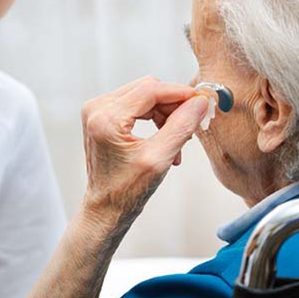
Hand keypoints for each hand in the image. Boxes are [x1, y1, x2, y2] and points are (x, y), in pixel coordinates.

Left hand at [81, 75, 208, 223]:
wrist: (106, 208)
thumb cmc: (126, 192)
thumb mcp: (159, 159)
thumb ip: (181, 126)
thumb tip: (199, 103)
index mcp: (106, 118)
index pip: (150, 89)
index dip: (180, 93)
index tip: (201, 101)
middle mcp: (97, 108)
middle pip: (147, 89)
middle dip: (173, 105)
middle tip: (191, 126)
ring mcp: (97, 110)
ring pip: (144, 96)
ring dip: (166, 113)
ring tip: (178, 140)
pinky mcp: (102, 116)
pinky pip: (136, 104)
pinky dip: (155, 117)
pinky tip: (166, 137)